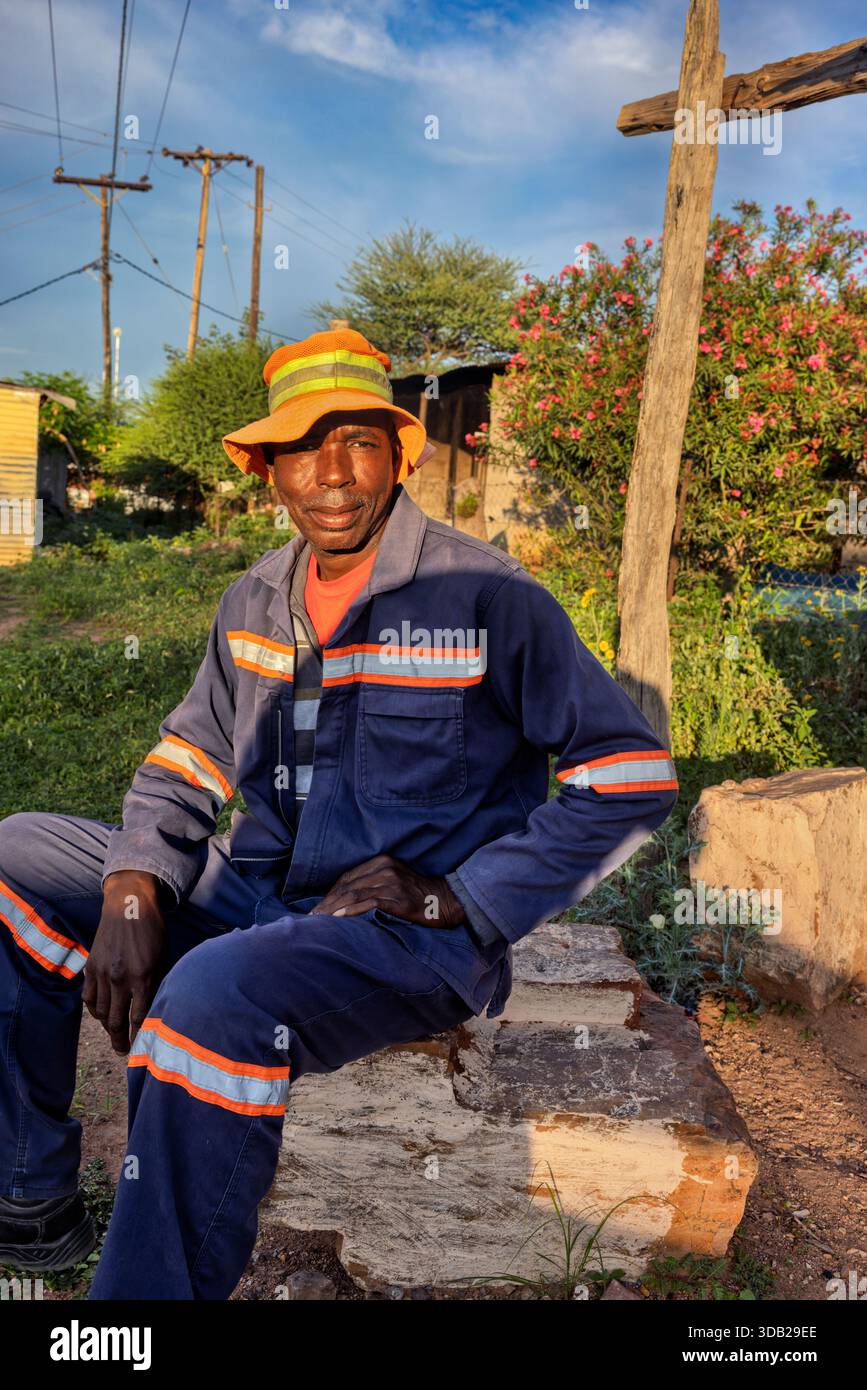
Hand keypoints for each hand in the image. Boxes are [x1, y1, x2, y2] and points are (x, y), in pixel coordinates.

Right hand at [83, 871, 167, 1054]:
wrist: (129, 905)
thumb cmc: (154, 931)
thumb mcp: (164, 957)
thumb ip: (159, 984)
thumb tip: (157, 1011)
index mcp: (144, 976)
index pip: (139, 1019)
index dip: (140, 1038)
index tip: (143, 1049)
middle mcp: (121, 977)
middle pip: (117, 1021)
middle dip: (121, 1041)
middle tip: (125, 1052)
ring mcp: (102, 973)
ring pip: (101, 1013)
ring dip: (108, 1028)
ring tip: (115, 1036)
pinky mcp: (91, 967)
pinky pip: (89, 998)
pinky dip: (95, 1011)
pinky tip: (103, 1015)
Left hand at [313, 854, 465, 928]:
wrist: (446, 900)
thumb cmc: (418, 894)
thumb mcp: (394, 880)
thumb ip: (373, 883)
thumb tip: (344, 899)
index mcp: (382, 861)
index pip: (347, 878)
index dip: (330, 894)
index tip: (317, 908)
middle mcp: (385, 868)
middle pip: (347, 886)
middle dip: (327, 903)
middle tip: (312, 917)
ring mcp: (392, 883)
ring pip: (354, 894)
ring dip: (334, 909)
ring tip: (319, 921)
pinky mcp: (399, 899)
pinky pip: (369, 904)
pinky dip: (351, 911)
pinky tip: (338, 919)